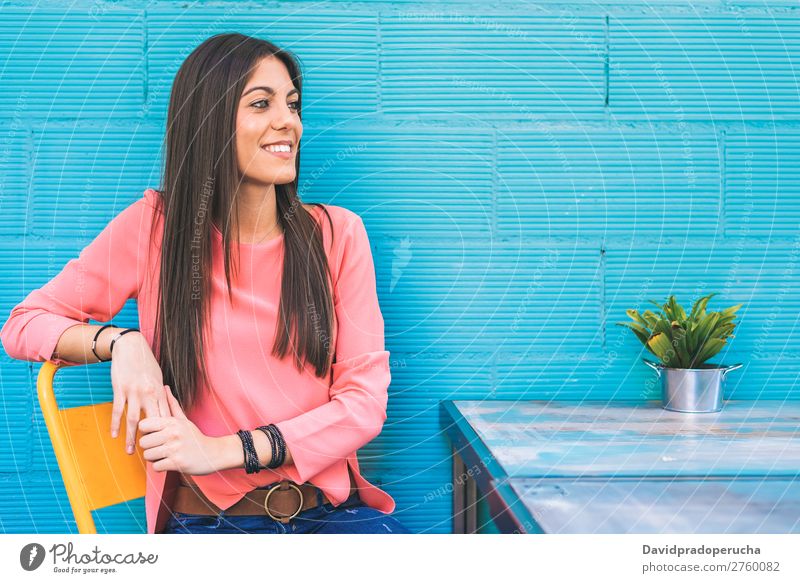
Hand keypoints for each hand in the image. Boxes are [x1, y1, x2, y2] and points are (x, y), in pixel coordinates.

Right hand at [109, 331, 168, 454]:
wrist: (131, 347)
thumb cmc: (146, 363)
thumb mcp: (158, 378)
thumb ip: (161, 395)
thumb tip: (165, 410)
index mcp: (160, 392)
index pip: (166, 416)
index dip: (166, 433)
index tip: (168, 446)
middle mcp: (149, 393)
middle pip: (153, 421)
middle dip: (152, 439)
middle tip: (151, 456)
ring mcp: (134, 392)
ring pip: (134, 419)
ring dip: (132, 437)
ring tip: (130, 452)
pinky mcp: (120, 389)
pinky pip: (118, 410)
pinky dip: (116, 424)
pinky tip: (114, 435)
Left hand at [137, 385, 221, 474]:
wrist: (213, 454)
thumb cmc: (195, 437)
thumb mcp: (184, 420)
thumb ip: (172, 404)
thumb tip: (164, 387)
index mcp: (172, 422)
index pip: (143, 424)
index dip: (146, 431)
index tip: (154, 434)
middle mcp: (173, 434)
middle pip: (143, 442)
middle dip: (149, 447)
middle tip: (160, 447)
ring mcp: (175, 449)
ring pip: (148, 455)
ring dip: (154, 458)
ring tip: (164, 455)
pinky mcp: (176, 463)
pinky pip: (155, 467)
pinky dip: (160, 467)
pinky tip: (169, 463)